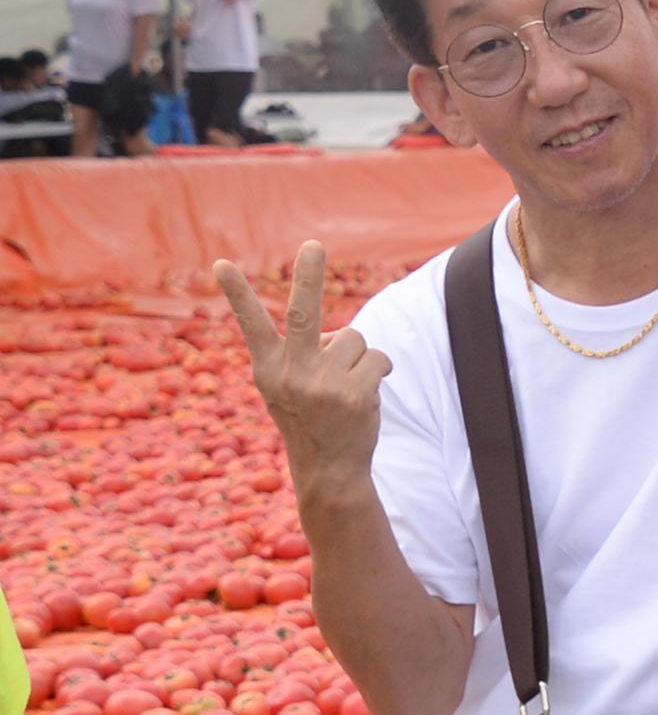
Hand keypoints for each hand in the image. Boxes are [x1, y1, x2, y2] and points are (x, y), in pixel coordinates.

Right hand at [216, 241, 389, 498]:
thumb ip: (303, 356)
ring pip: (356, 339)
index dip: (237, 294)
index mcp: (268, 369)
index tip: (221, 265)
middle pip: (303, 313)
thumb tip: (343, 334)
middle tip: (313, 244)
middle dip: (308, 274)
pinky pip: (378, 358)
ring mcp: (322, 384)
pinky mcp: (353, 394)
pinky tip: (364, 396)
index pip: (251, 325)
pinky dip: (379, 372)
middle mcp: (291, 374)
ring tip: (347, 387)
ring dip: (359, 357)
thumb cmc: (310, 420)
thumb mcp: (287, 388)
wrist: (329, 470)